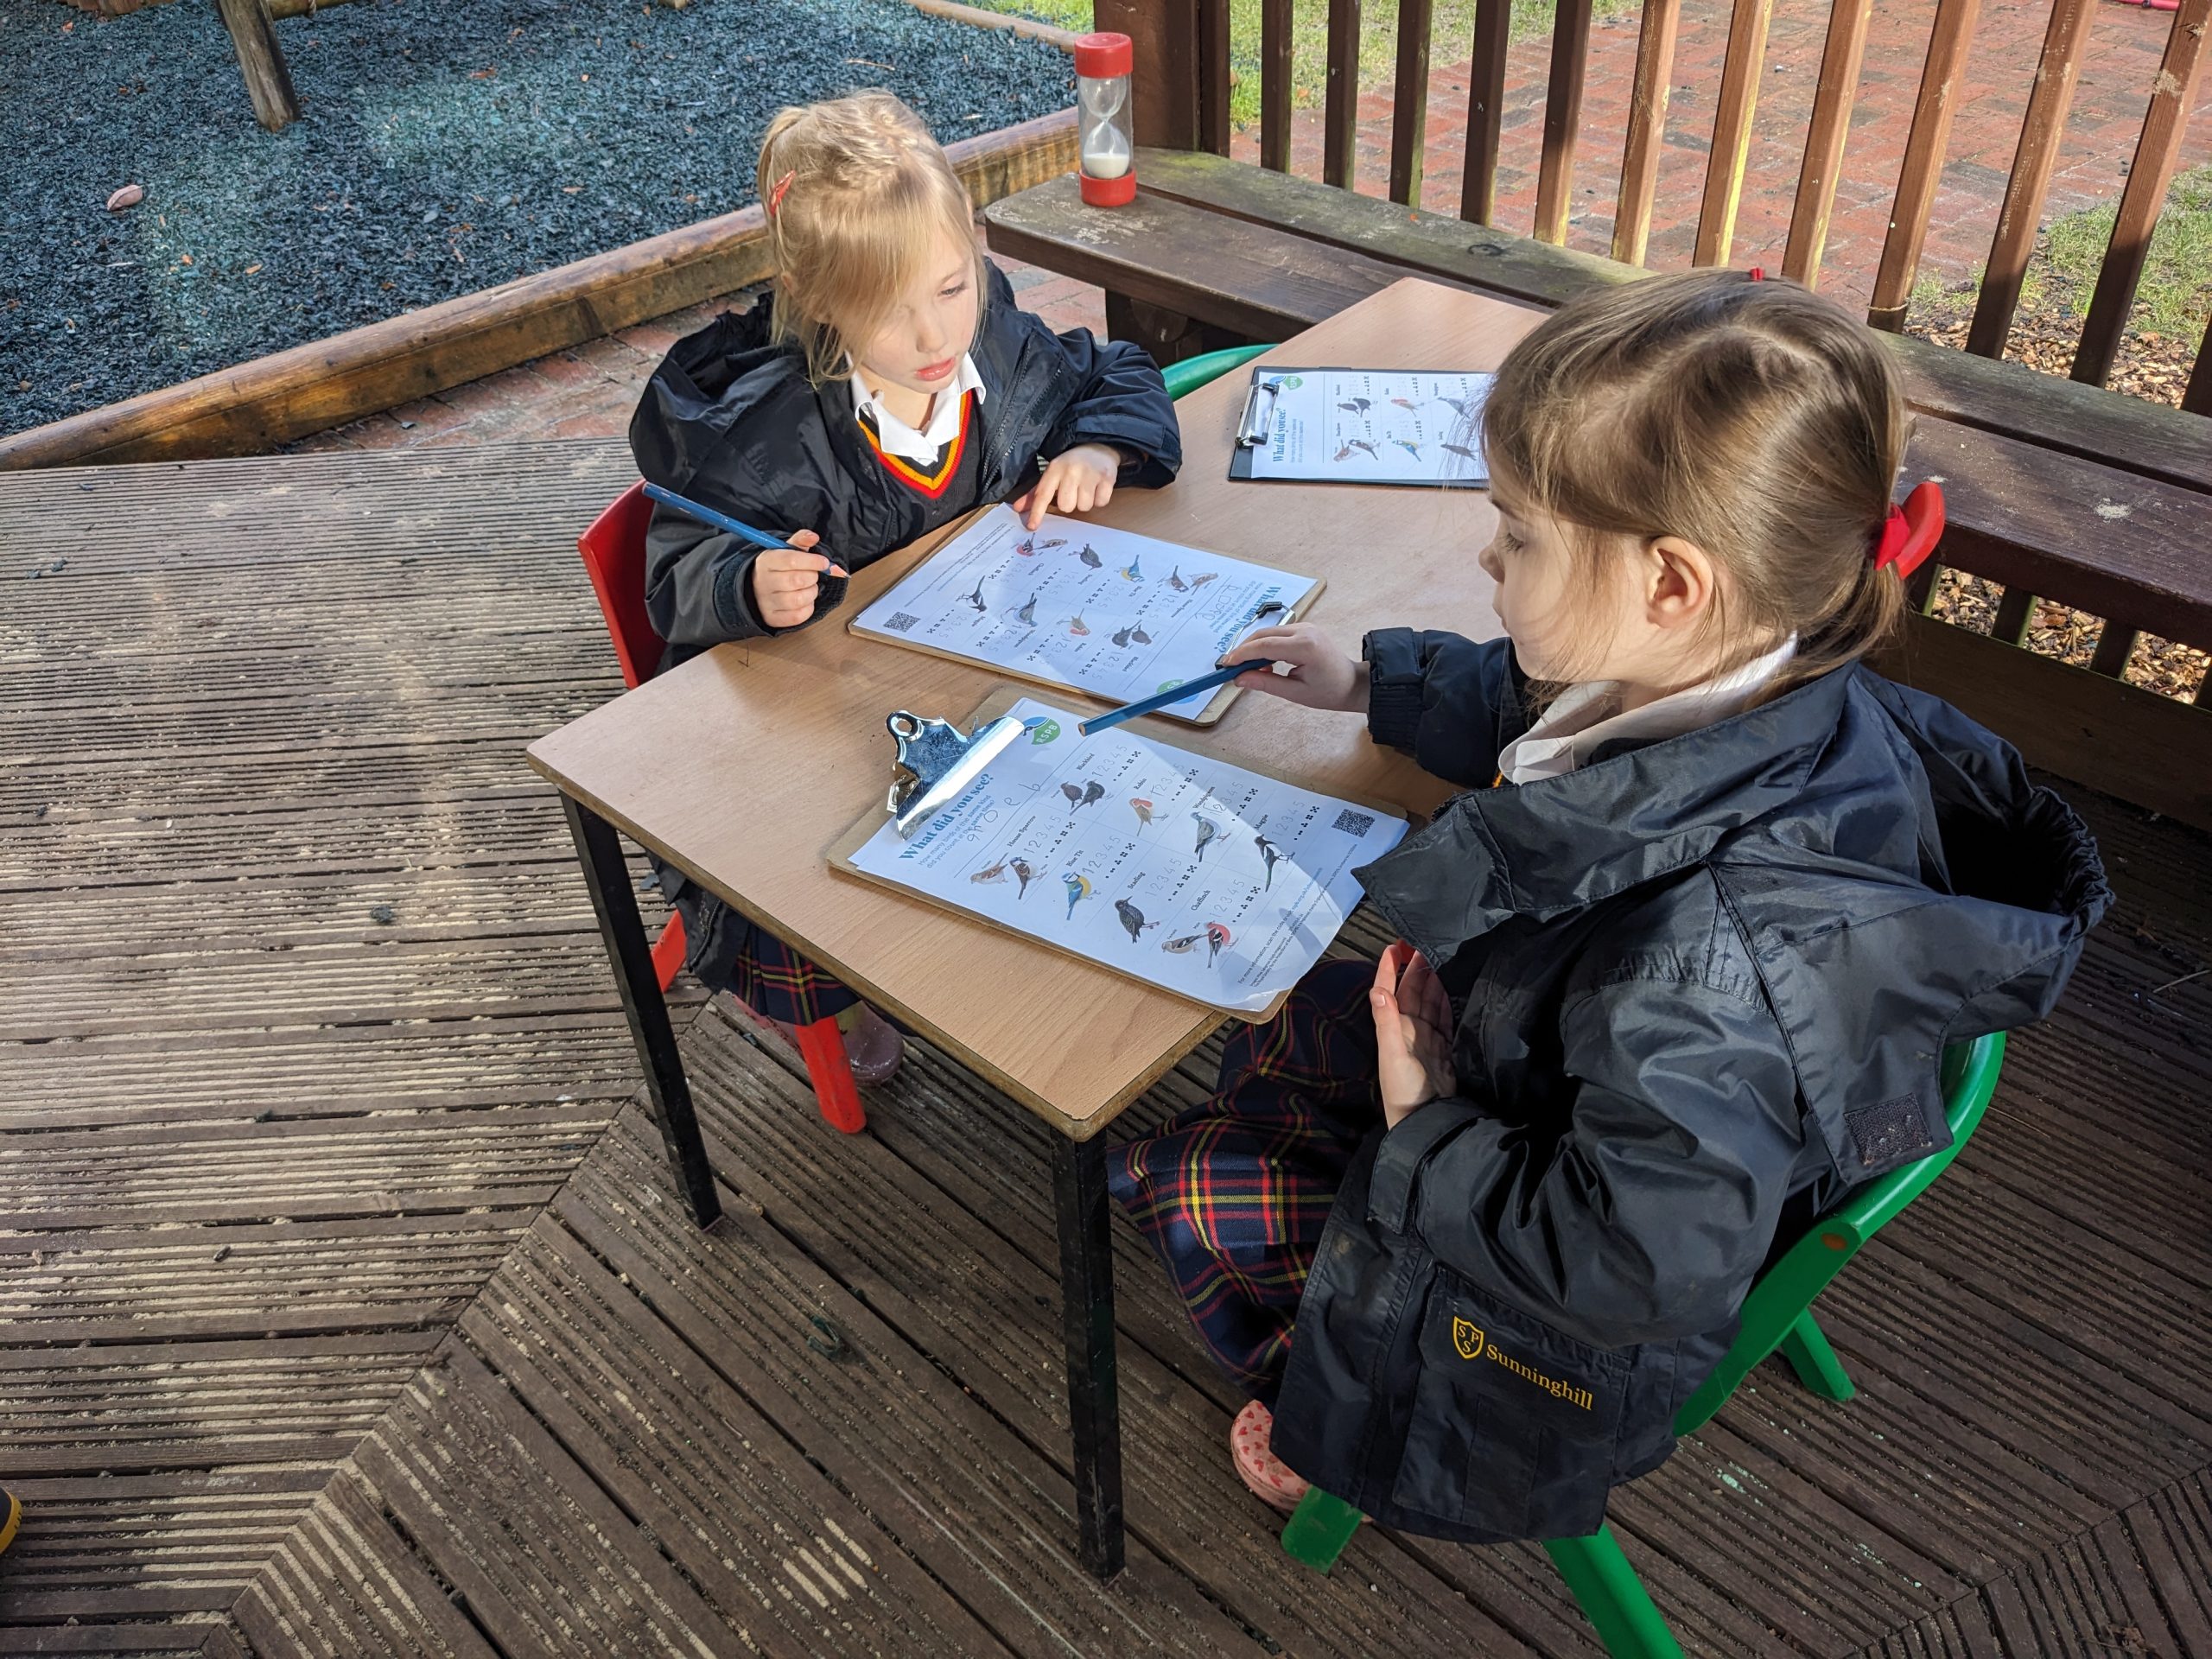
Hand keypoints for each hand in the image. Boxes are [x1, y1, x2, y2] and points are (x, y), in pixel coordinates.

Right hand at [748, 530, 845, 629]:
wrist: (757, 590)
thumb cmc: (777, 569)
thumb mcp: (785, 550)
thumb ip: (800, 541)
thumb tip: (814, 536)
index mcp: (766, 561)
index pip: (792, 560)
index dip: (812, 561)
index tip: (824, 562)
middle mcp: (763, 582)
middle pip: (797, 580)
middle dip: (813, 577)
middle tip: (813, 575)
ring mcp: (766, 602)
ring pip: (799, 599)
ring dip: (811, 592)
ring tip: (809, 587)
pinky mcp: (772, 618)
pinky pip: (798, 616)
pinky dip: (808, 608)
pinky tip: (805, 600)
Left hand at [1010, 444, 1121, 528]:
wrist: (1098, 448)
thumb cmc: (1072, 465)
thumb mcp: (1053, 474)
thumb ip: (1035, 492)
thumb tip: (1018, 508)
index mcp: (1055, 468)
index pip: (1043, 494)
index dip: (1037, 512)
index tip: (1032, 526)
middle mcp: (1072, 470)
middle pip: (1066, 506)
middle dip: (1070, 503)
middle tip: (1073, 491)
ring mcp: (1090, 473)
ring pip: (1084, 507)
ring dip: (1085, 502)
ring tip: (1086, 488)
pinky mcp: (1107, 478)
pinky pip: (1100, 503)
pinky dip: (1099, 499)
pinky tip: (1097, 487)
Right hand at [1220, 624, 1366, 712]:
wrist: (1352, 683)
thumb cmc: (1329, 691)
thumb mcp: (1295, 693)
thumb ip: (1265, 683)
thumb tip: (1239, 679)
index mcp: (1305, 647)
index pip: (1265, 646)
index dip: (1242, 654)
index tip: (1226, 665)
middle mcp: (1305, 631)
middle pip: (1263, 635)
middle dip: (1244, 650)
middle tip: (1230, 667)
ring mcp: (1305, 627)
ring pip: (1268, 632)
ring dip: (1254, 648)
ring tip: (1248, 669)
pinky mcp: (1304, 629)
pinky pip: (1277, 633)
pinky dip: (1265, 645)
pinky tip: (1264, 663)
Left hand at [1371, 942, 1455, 1126]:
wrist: (1426, 1121)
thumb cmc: (1403, 1092)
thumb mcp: (1392, 1056)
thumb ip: (1386, 1022)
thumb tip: (1379, 989)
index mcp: (1393, 1027)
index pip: (1389, 990)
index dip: (1390, 968)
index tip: (1395, 946)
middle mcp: (1408, 1029)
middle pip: (1412, 991)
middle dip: (1417, 968)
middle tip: (1426, 945)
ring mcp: (1427, 1038)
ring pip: (1430, 1001)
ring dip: (1434, 980)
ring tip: (1442, 958)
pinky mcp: (1444, 1048)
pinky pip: (1446, 1018)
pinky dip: (1448, 1001)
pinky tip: (1455, 987)